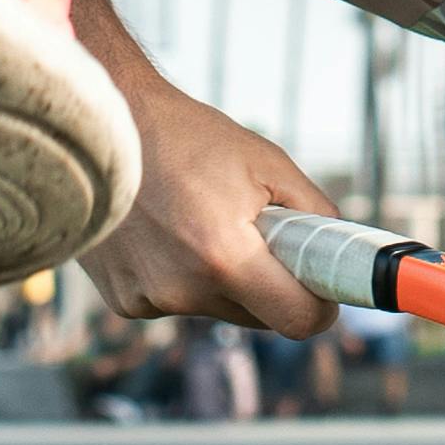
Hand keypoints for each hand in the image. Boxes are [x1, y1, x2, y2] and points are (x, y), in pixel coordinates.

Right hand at [85, 61, 334, 330]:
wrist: (104, 124)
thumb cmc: (190, 137)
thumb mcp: (267, 162)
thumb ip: (314, 212)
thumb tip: (339, 250)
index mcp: (225, 258)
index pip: (297, 321)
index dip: (320, 307)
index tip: (323, 290)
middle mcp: (183, 291)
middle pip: (258, 317)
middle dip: (270, 285)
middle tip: (257, 234)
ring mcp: (148, 300)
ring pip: (217, 308)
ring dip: (223, 278)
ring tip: (200, 220)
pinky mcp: (124, 301)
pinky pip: (178, 301)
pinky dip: (183, 276)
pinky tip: (164, 231)